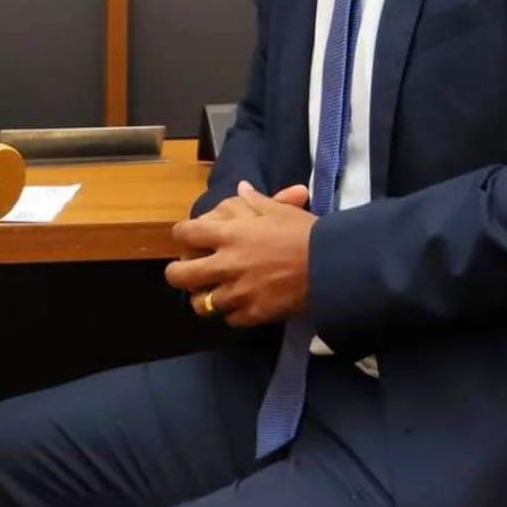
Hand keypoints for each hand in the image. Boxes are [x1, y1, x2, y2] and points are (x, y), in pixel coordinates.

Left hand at [165, 181, 314, 326]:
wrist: (329, 266)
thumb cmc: (303, 232)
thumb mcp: (279, 211)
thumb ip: (254, 200)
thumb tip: (241, 187)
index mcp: (230, 235)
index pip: (186, 234)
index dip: (181, 234)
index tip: (187, 237)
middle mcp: (226, 265)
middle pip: (180, 276)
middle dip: (177, 272)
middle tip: (186, 271)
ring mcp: (237, 293)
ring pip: (201, 303)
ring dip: (204, 296)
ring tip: (211, 292)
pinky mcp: (251, 314)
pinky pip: (229, 318)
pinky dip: (232, 311)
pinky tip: (241, 303)